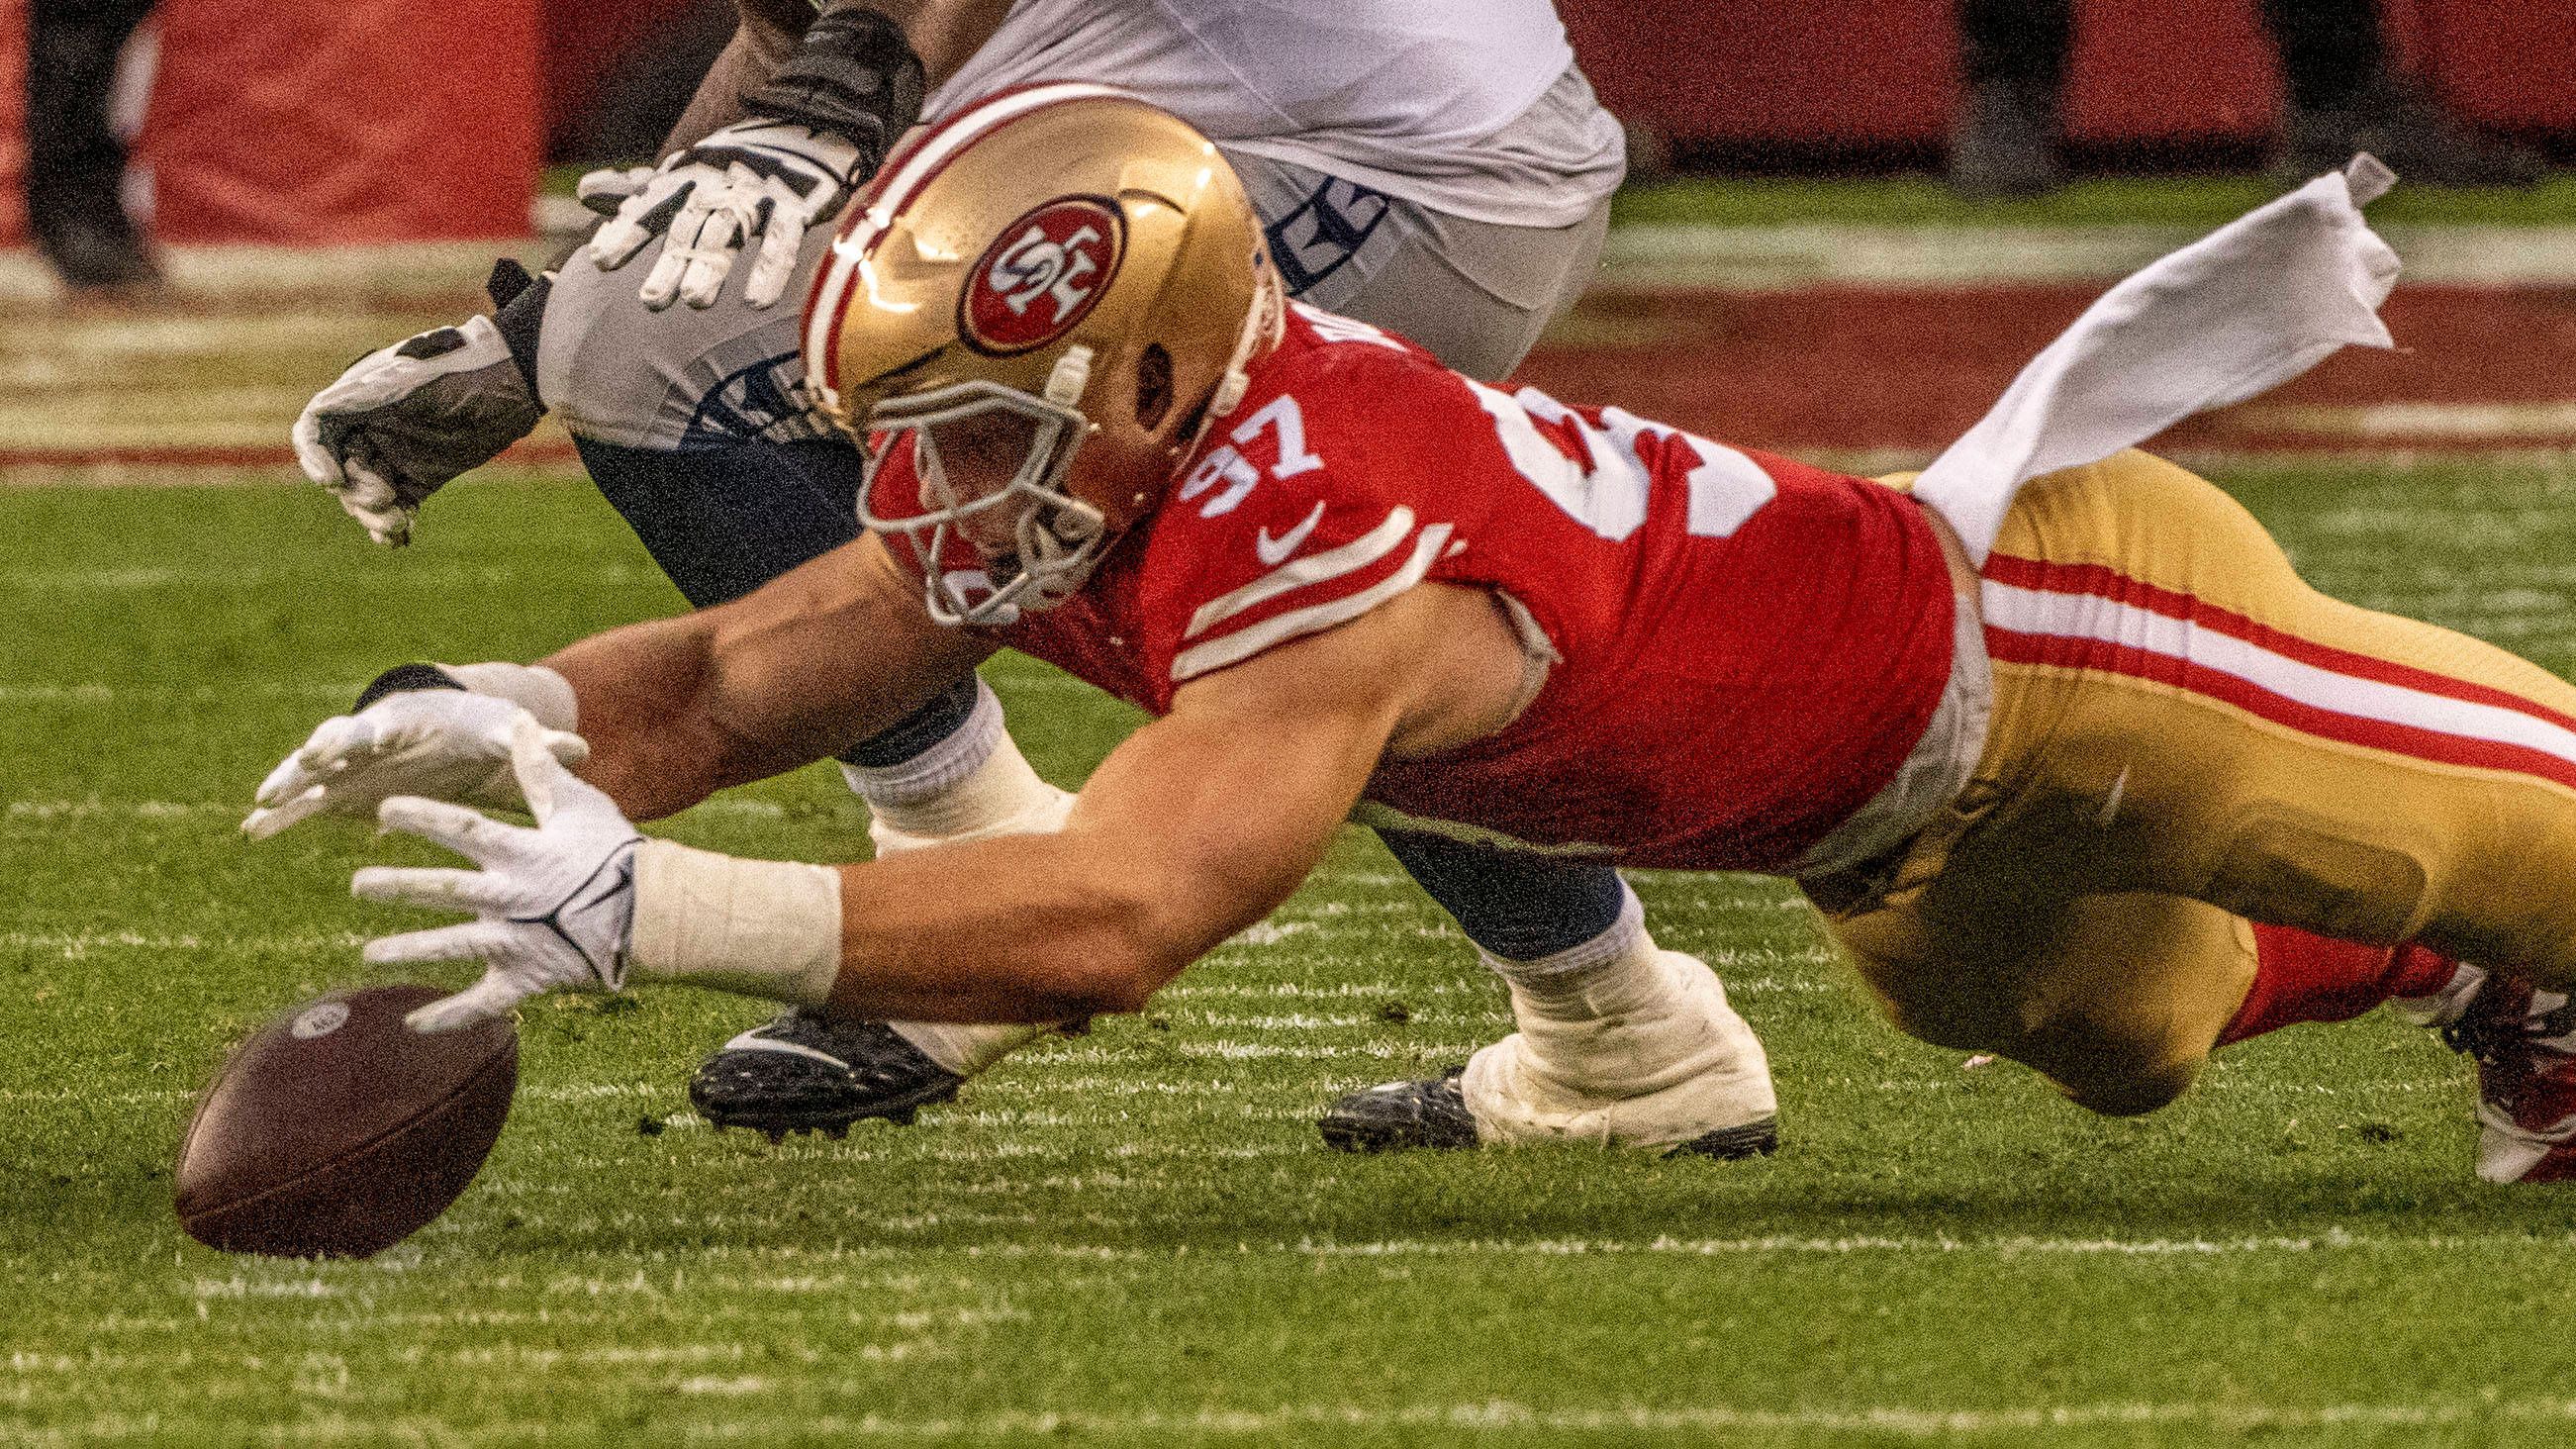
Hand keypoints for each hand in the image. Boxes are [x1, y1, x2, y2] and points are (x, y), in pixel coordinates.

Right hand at [243, 689, 588, 839]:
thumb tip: (581, 748)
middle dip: (325, 749)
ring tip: (262, 800)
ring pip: (311, 768)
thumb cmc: (480, 729)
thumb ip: (536, 746)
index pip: (394, 723)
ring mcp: (349, 763)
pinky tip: (251, 830)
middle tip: (308, 761)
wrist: (448, 728)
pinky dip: (280, 813)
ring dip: (289, 781)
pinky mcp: (337, 788)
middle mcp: (374, 738)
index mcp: (413, 722)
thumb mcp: (507, 734)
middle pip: (343, 738)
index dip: (384, 730)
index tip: (374, 738)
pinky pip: (303, 801)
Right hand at [291, 315, 541, 545]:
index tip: (333, 481)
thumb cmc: (464, 370)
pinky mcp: (423, 475)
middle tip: (387, 500)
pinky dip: (394, 525)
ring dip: (374, 515)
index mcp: (361, 397)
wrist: (517, 380)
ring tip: (398, 526)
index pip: (318, 429)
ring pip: (367, 493)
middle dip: (357, 492)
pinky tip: (399, 540)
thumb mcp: (413, 380)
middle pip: (343, 469)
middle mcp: (373, 426)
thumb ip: (367, 397)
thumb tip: (317, 415)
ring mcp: (397, 452)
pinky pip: (397, 505)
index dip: (314, 457)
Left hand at [356, 721, 644, 1032]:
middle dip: (397, 887)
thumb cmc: (618, 854)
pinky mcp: (527, 979)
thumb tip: (521, 725)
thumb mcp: (581, 808)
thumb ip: (541, 773)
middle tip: (357, 885)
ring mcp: (517, 941)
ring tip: (369, 955)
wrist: (655, 916)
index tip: (384, 809)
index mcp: (522, 853)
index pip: (462, 829)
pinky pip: (483, 1003)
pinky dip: (450, 1016)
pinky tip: (415, 1024)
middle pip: (444, 890)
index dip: (422, 817)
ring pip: (453, 947)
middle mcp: (511, 897)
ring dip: (409, 951)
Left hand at [585, 119, 864, 310]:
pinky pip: (781, 241)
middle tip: (651, 301)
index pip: (651, 207)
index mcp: (688, 178)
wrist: (805, 121)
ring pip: (730, 234)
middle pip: (689, 228)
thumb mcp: (685, 172)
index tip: (600, 261)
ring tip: (695, 301)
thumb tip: (583, 192)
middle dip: (670, 263)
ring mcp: (757, 195)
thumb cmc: (737, 160)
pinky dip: (769, 270)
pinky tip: (757, 301)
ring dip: (712, 267)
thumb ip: (639, 191)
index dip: (627, 232)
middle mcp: (717, 186)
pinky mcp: (797, 205)